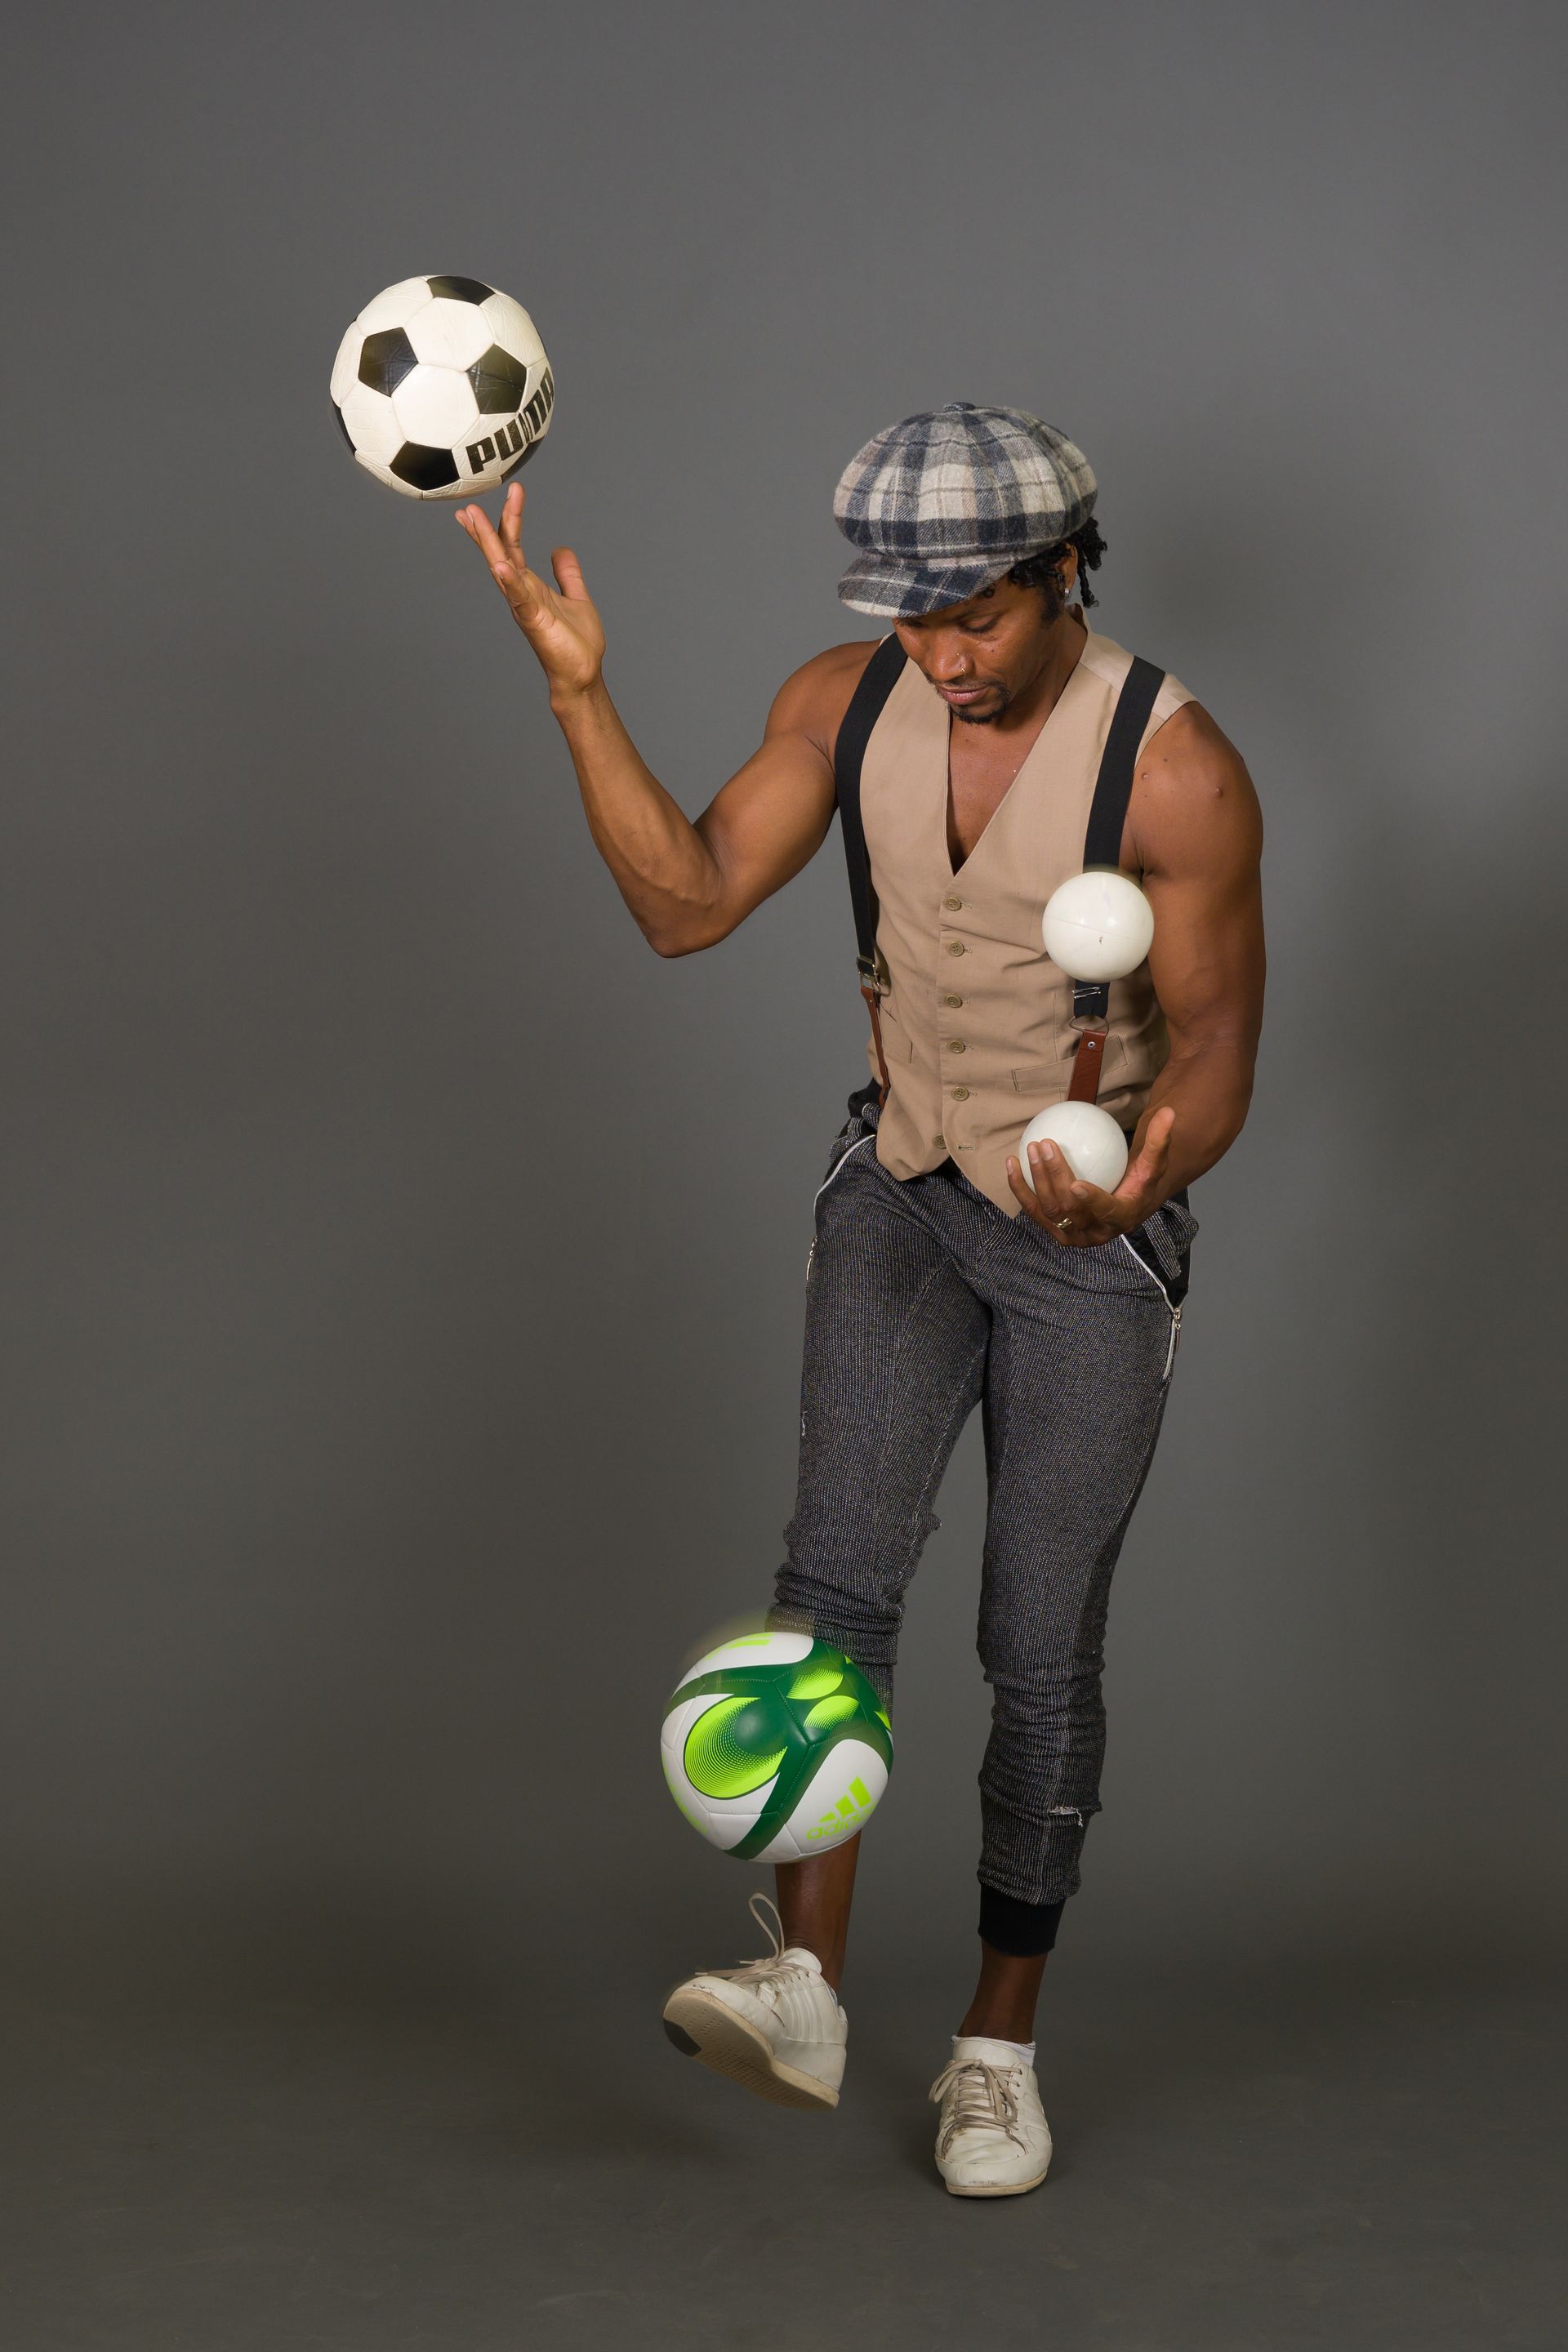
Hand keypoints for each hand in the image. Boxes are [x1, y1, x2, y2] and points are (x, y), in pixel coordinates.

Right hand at [454, 481, 604, 703]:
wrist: (583, 674)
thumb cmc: (577, 643)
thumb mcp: (576, 597)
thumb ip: (567, 574)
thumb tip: (559, 550)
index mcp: (530, 585)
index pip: (512, 546)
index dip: (509, 520)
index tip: (511, 493)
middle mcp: (521, 592)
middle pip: (499, 552)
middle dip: (486, 528)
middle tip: (470, 504)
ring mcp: (524, 605)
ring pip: (501, 567)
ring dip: (487, 543)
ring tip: (473, 519)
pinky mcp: (534, 619)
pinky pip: (518, 596)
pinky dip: (508, 579)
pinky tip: (499, 562)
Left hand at [1005, 1105, 1176, 1246]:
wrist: (1126, 1206)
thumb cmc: (1141, 1181)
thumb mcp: (1153, 1163)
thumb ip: (1159, 1141)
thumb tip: (1169, 1113)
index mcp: (1121, 1220)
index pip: (1106, 1212)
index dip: (1092, 1201)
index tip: (1077, 1183)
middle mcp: (1095, 1234)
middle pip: (1069, 1208)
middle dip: (1054, 1177)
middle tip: (1046, 1144)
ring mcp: (1072, 1236)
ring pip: (1048, 1210)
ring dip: (1034, 1180)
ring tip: (1029, 1149)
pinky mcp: (1054, 1230)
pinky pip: (1033, 1209)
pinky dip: (1019, 1188)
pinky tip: (1011, 1163)